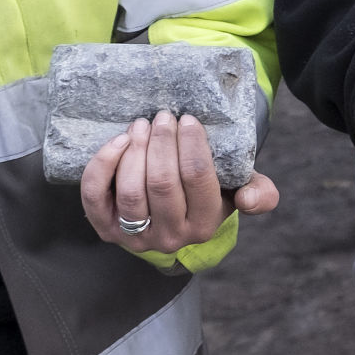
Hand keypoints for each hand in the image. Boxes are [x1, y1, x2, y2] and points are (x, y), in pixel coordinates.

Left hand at [81, 112, 277, 253]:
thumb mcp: (238, 192)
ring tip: (142, 125)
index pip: (198, 179)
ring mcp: (135, 237)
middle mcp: (171, 237)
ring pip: (130, 191)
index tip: (187, 119)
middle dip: (161, 142)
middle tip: (163, 117)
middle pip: (162, 183)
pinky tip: (119, 141)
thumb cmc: (207, 195)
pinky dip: (104, 165)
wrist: (172, 221)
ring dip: (135, 150)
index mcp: (205, 225)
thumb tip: (250, 199)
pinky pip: (96, 196)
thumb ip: (259, 194)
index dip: (191, 144)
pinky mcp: (105, 229)